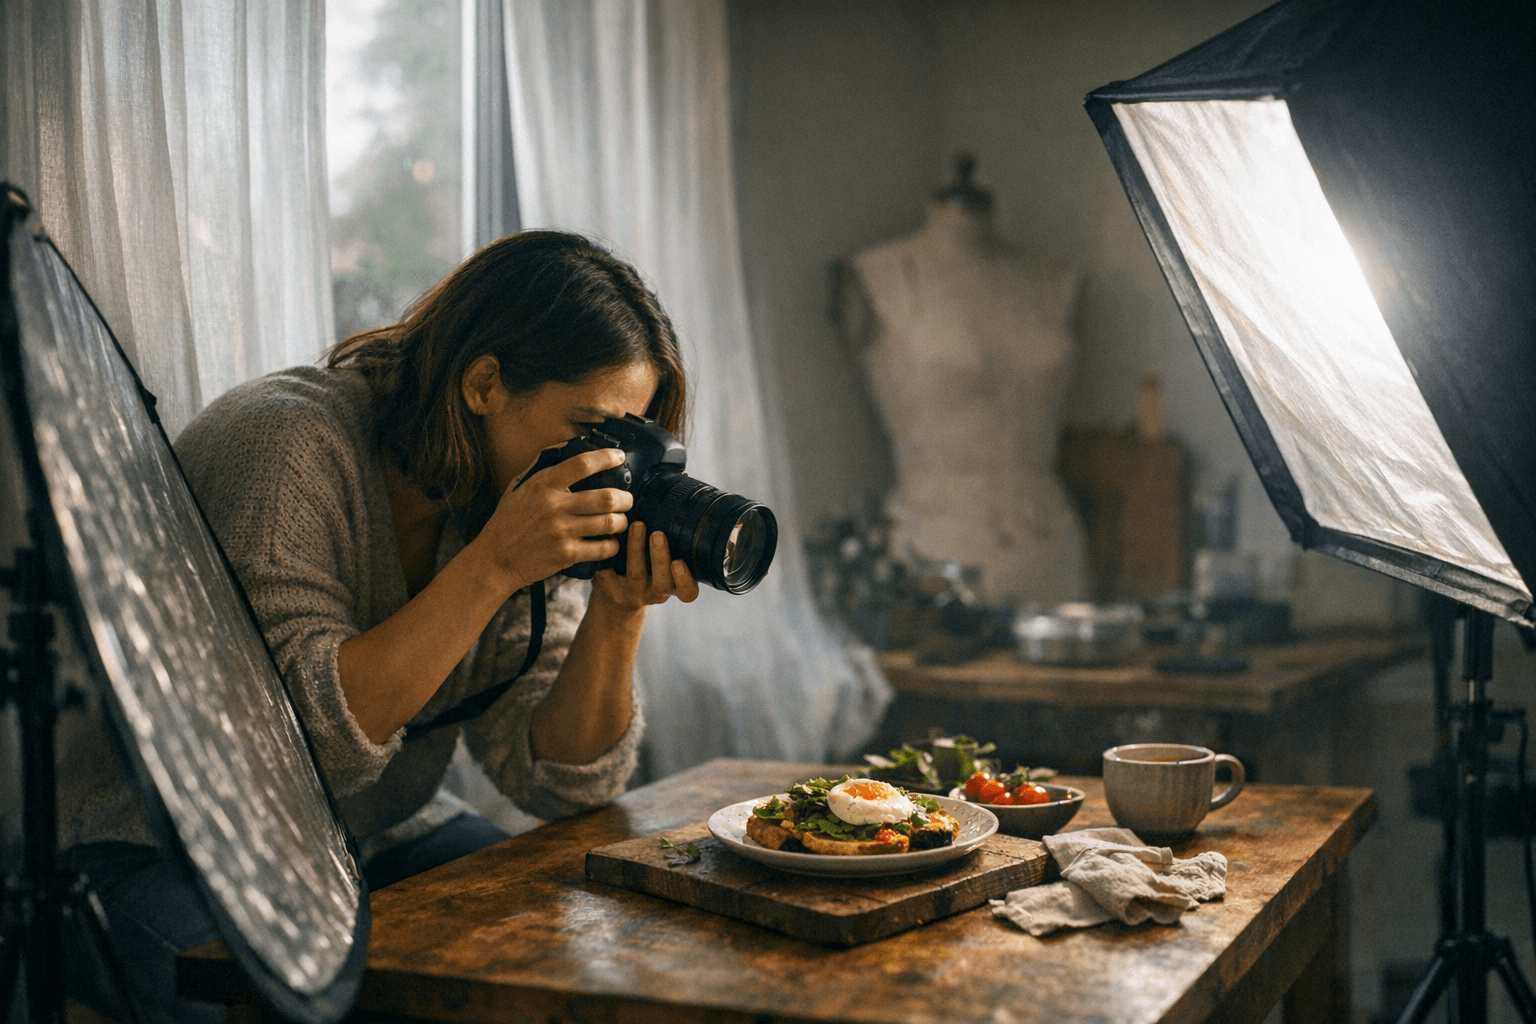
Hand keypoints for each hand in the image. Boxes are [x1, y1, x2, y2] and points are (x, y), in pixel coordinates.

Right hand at [471, 447, 634, 591]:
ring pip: (609, 523)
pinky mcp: (566, 554)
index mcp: (543, 485)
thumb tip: (566, 446)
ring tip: (619, 521)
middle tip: (626, 500)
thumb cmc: (507, 522)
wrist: (495, 560)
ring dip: (621, 522)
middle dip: (625, 498)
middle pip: (606, 497)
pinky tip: (610, 542)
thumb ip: (542, 467)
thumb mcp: (518, 488)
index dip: (606, 458)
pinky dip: (612, 545)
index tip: (619, 457)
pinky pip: (603, 548)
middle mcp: (554, 506)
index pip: (582, 464)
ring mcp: (561, 531)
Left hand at [591, 521, 700, 610]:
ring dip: (636, 548)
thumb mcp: (664, 567)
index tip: (678, 562)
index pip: (687, 591)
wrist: (618, 600)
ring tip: (636, 525)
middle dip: (660, 557)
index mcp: (674, 587)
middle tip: (658, 534)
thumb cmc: (649, 573)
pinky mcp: (611, 591)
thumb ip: (675, 549)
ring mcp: (633, 593)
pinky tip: (607, 535)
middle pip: (662, 582)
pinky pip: (608, 574)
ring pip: (636, 573)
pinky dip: (608, 555)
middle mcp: (656, 592)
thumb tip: (682, 509)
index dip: (685, 580)